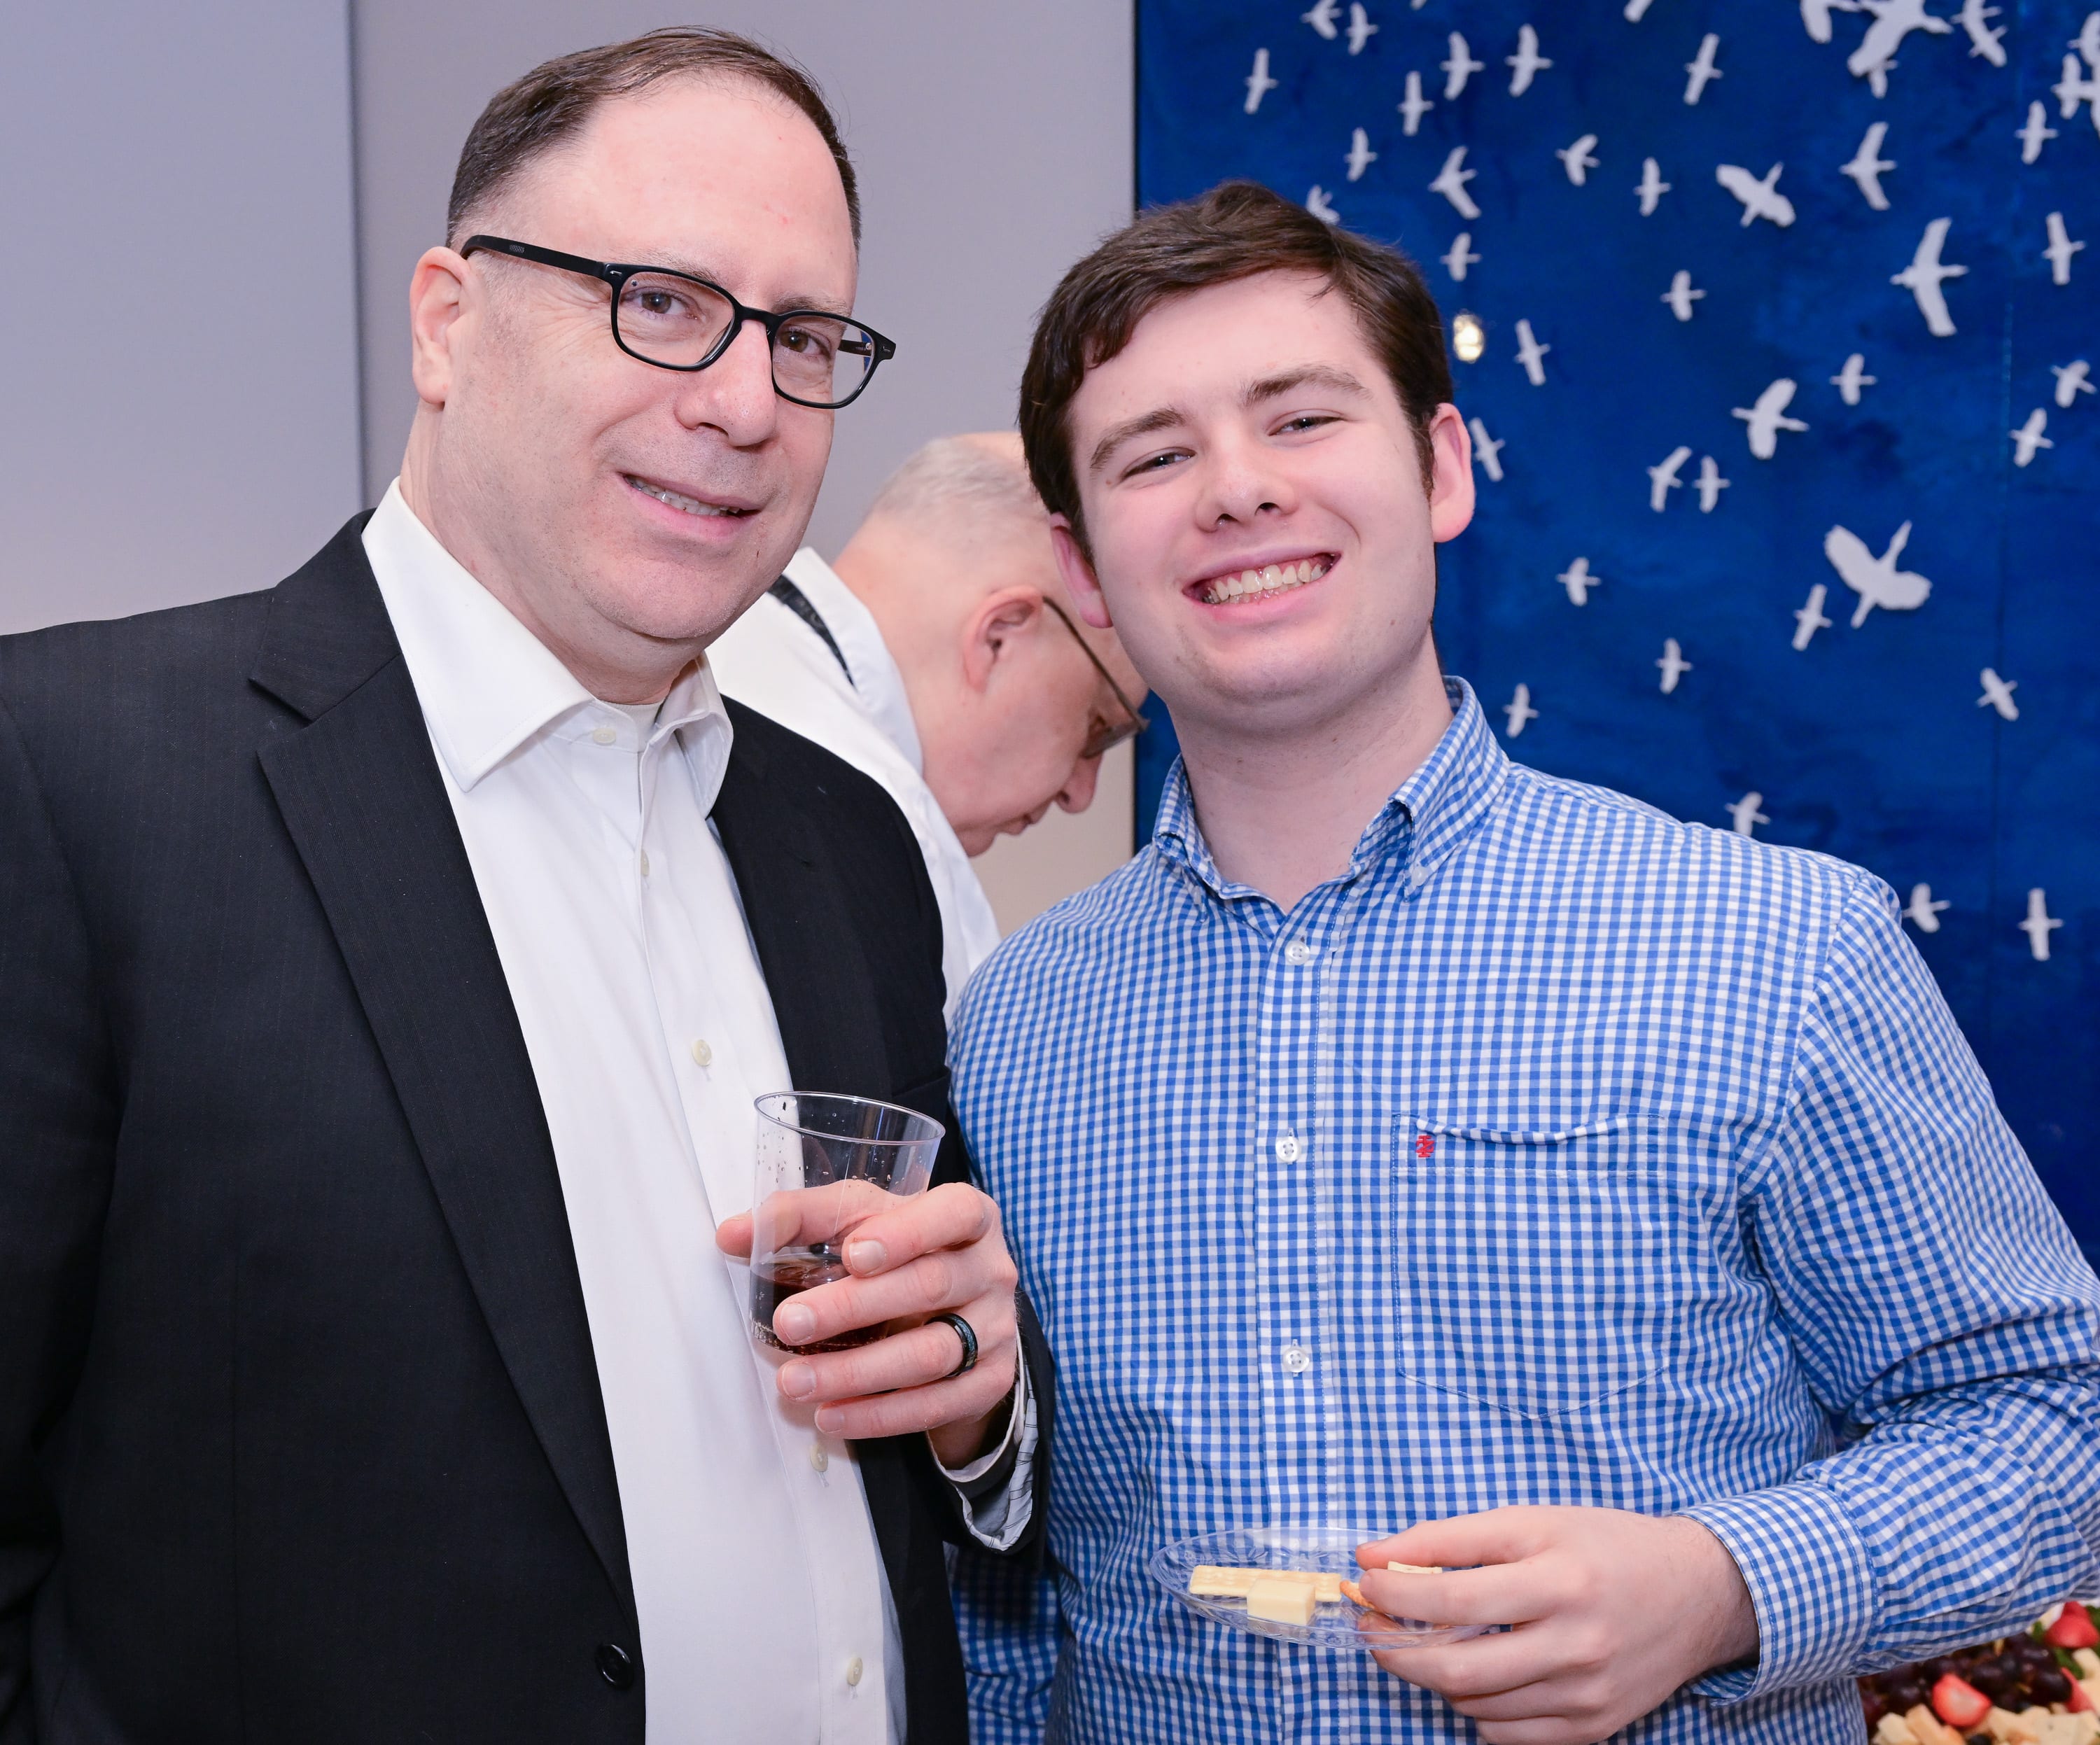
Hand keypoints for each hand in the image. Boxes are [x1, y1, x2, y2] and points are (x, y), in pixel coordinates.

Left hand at [715, 1182, 1018, 1464]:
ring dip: (857, 1372)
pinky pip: (937, 1404)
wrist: (959, 1311)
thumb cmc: (902, 1251)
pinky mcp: (990, 1382)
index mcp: (970, 1216)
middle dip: (854, 1308)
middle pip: (931, 1285)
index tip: (852, 1254)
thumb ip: (800, 1218)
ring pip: (933, 1353)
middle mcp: (992, 1270)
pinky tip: (831, 1414)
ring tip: (793, 1381)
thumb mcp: (861, 1218)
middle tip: (789, 1324)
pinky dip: (880, 1415)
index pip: (955, 1213)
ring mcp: (997, 1329)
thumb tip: (731, 1235)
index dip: (908, 1232)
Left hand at [1356, 1506, 1758, 1744]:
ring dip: (1431, 1677)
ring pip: (1475, 1705)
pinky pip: (1507, 1734)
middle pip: (1456, 1669)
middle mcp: (1577, 1643)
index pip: (1452, 1598)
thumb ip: (1448, 1538)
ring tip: (1421, 1644)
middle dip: (1395, 1650)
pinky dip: (1474, 1707)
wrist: (1697, 1593)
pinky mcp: (1594, 1727)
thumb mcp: (1531, 1521)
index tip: (1365, 1580)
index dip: (1394, 1593)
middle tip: (1372, 1627)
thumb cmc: (1604, 1546)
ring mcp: (1587, 1694)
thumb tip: (1372, 1555)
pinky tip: (1474, 1673)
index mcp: (1560, 1580)